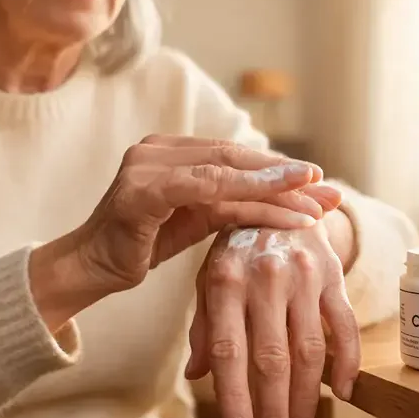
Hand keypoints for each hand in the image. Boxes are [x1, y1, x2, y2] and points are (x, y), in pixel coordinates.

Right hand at [73, 134, 339, 293]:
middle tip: (328, 188)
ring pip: (226, 172)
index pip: (232, 155)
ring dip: (277, 187)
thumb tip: (282, 197)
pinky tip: (285, 212)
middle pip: (235, 158)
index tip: (319, 182)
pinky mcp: (142, 191)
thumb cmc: (140, 245)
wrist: (89, 269)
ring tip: (317, 200)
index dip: (276, 167)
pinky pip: (206, 191)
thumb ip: (228, 203)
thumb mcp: (193, 221)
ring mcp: (147, 166)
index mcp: (169, 150)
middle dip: (285, 175)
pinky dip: (251, 200)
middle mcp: (157, 148)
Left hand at [184, 220, 360, 417]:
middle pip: (271, 358)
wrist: (281, 193)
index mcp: (224, 277)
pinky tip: (343, 394)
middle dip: (273, 412)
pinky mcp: (333, 274)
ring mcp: (303, 275)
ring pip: (308, 350)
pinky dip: (347, 363)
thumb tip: (196, 374)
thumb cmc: (238, 245)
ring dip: (307, 399)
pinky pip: (346, 326)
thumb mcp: (210, 275)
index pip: (227, 348)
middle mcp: (264, 275)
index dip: (234, 395)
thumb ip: (204, 324)